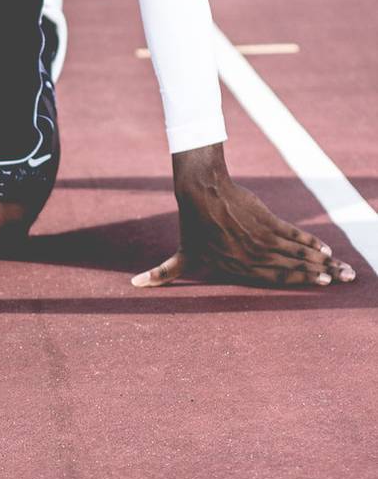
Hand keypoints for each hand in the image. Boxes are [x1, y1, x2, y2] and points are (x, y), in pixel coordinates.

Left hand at [132, 143, 355, 289]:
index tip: (322, 285)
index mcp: (237, 269)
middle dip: (321, 275)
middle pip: (293, 268)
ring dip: (324, 261)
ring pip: (298, 253)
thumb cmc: (191, 225)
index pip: (275, 279)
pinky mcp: (265, 220)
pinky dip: (311, 241)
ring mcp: (260, 238)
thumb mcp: (180, 255)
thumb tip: (133, 286)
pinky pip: (294, 234)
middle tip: (345, 280)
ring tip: (344, 268)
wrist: (200, 192)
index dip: (300, 282)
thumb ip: (163, 274)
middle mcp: (252, 257)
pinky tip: (327, 248)